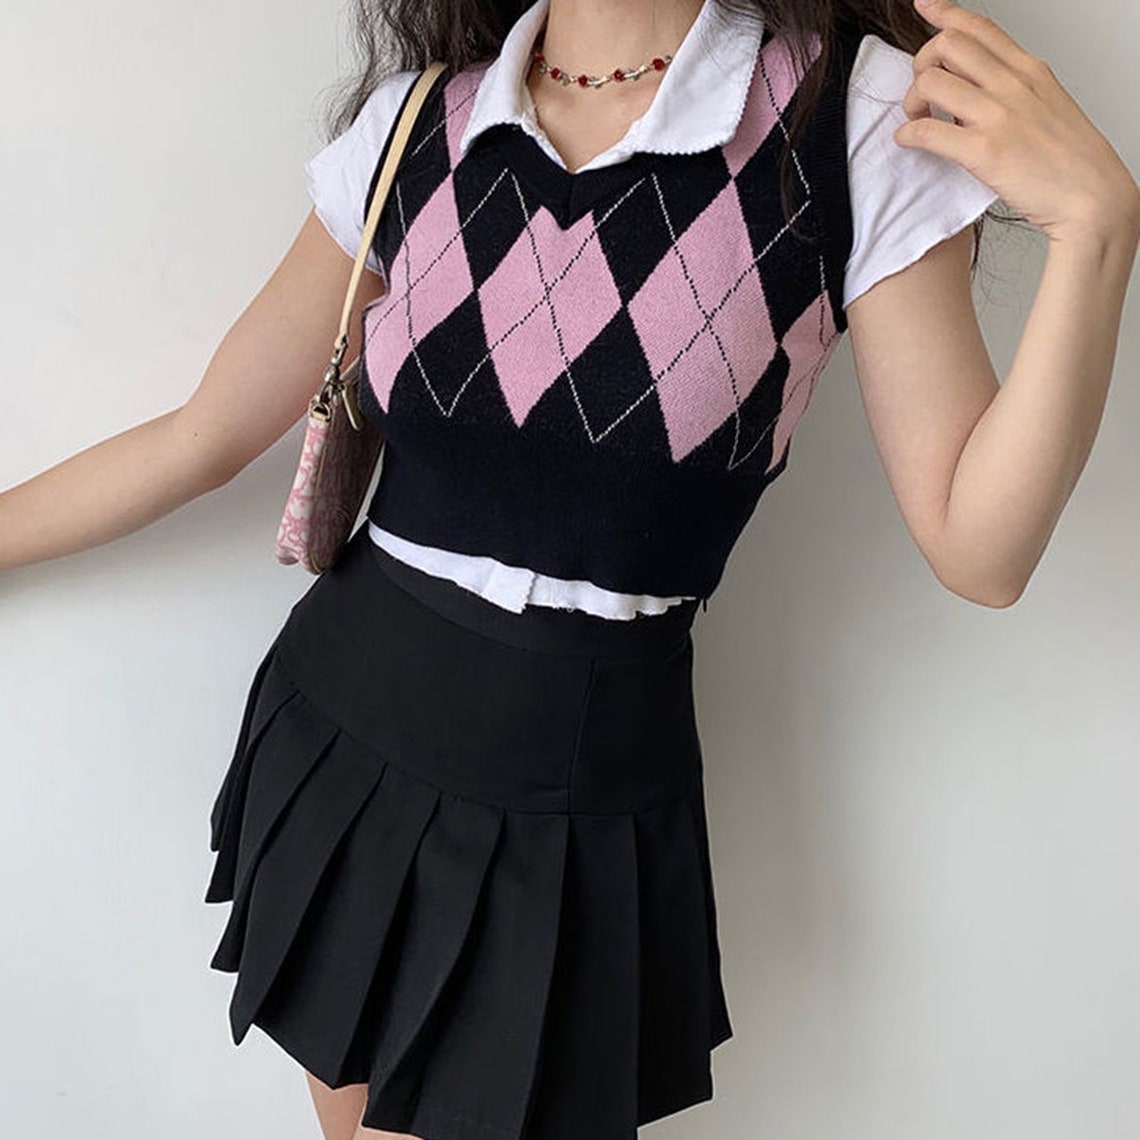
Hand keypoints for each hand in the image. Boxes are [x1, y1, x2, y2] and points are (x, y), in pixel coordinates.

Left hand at [894, 0, 1139, 243]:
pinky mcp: (985, 151)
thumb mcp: (1047, 107)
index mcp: (1030, 71)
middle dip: (922, 64)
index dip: (946, 13)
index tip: (924, 5)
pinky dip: (908, 134)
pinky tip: (908, 141)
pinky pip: (928, 131)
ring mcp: (999, 116)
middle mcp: (1013, 85)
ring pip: (931, 81)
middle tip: (921, 93)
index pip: (981, 28)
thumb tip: (973, 96)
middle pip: (948, 45)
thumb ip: (1012, 93)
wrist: (1093, 198)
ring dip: (911, 100)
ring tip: (916, 120)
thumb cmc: (1070, 162)